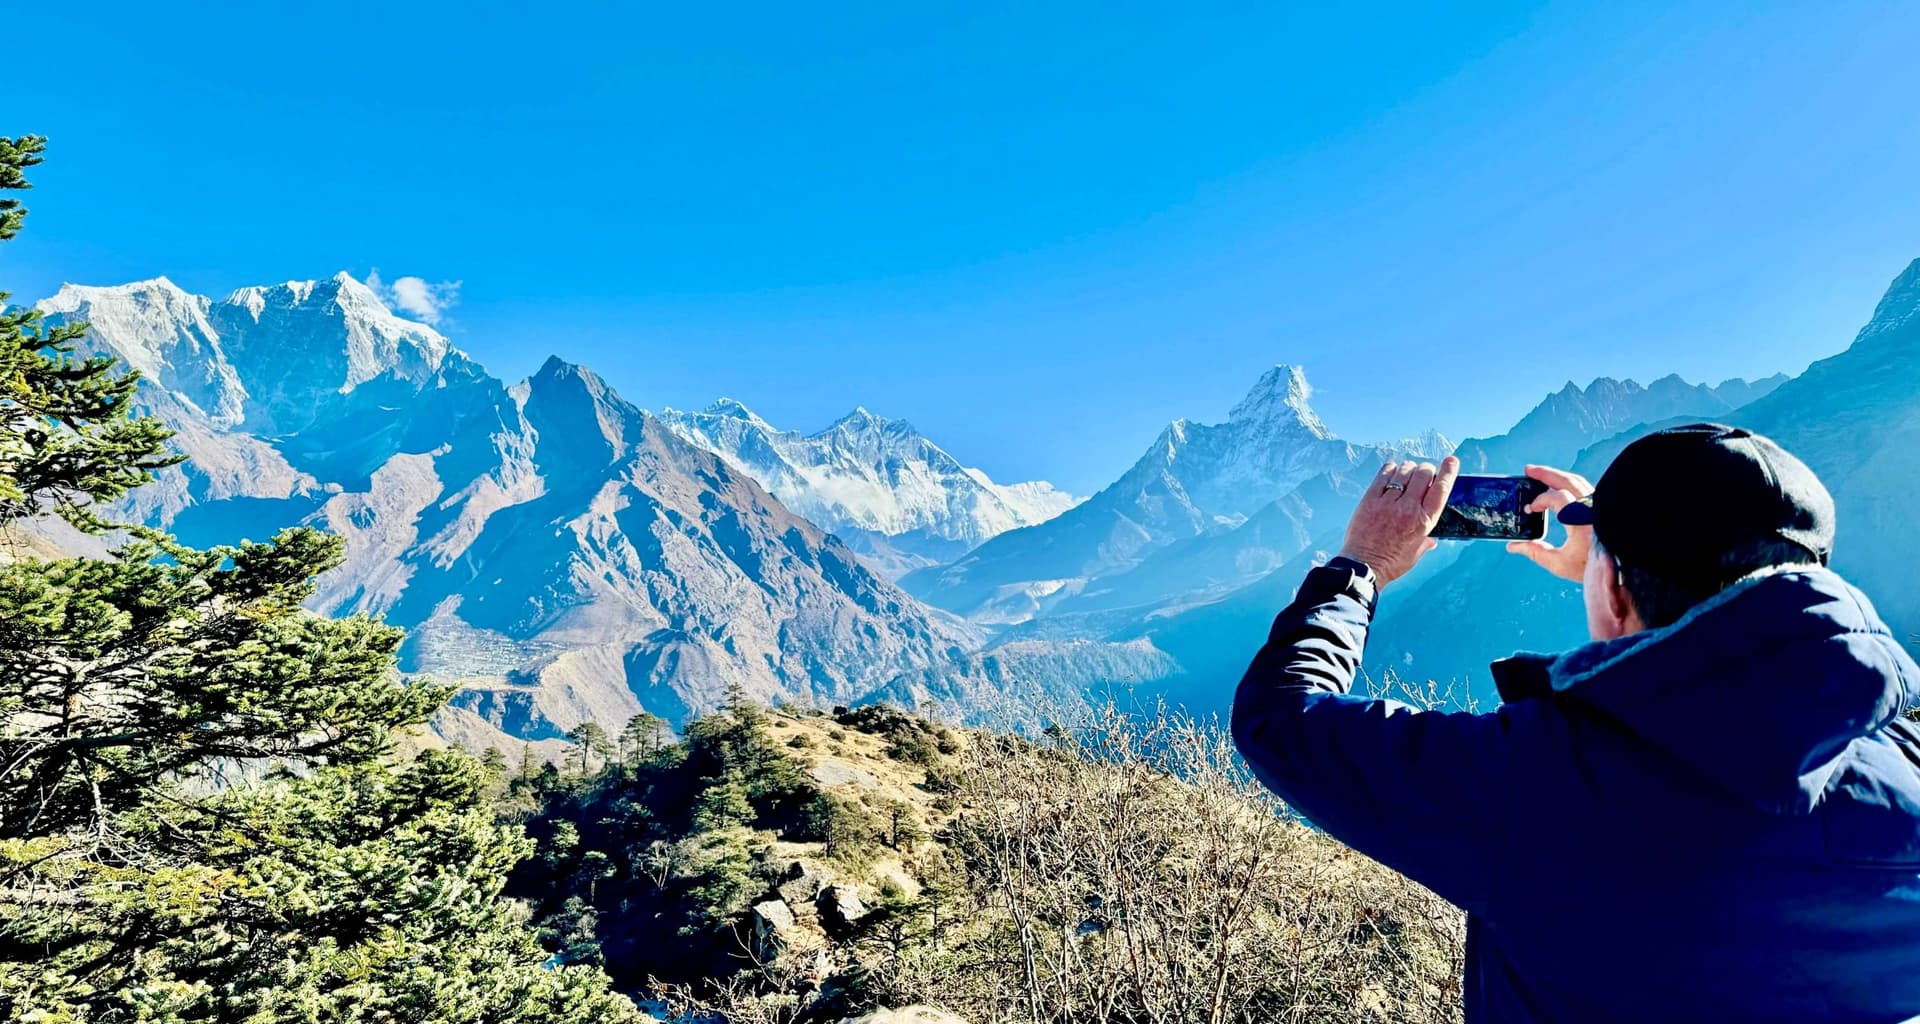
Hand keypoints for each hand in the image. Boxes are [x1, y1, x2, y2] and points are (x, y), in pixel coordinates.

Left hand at [1338, 456, 1458, 586]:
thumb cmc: (1391, 563)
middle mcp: (1409, 508)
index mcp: (1424, 521)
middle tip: (1423, 474)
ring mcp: (1388, 502)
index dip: (1448, 471)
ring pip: (1404, 471)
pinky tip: (1391, 471)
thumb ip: (1425, 542)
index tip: (1451, 460)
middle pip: (1424, 474)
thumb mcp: (1415, 553)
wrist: (1363, 566)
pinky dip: (1390, 469)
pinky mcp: (1370, 499)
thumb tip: (1432, 541)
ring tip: (1406, 474)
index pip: (1441, 489)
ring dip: (1408, 468)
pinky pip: (1383, 474)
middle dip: (1426, 470)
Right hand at [1505, 464, 1594, 581]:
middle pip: (1567, 480)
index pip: (1557, 498)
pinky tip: (1557, 484)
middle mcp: (1592, 509)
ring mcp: (1598, 505)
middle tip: (1528, 470)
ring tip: (1539, 473)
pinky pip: (1583, 487)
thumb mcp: (1560, 564)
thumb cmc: (1591, 568)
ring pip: (1576, 481)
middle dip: (1545, 473)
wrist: (1616, 569)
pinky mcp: (1601, 506)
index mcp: (1581, 522)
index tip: (1530, 509)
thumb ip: (1535, 552)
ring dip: (1556, 475)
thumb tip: (1514, 546)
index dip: (1540, 500)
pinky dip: (1567, 482)